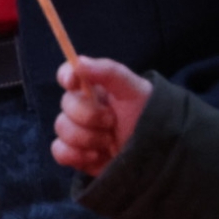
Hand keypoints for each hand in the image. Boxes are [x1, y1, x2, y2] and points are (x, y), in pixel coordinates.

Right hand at [51, 57, 152, 175]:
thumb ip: (108, 72)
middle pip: (65, 105)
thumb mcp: (135, 90)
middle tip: (112, 121)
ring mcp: (77, 132)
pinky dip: (75, 155)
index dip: (66, 76)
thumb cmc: (149, 116)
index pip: (69, 74)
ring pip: (62, 129)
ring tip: (110, 142)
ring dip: (88, 137)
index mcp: (94, 88)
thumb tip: (78, 62)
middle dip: (89, 116)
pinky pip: (59, 151)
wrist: (159, 154)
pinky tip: (96, 156)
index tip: (73, 82)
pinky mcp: (76, 156)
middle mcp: (82, 108)